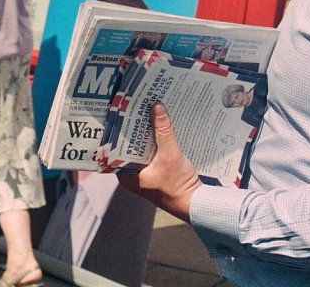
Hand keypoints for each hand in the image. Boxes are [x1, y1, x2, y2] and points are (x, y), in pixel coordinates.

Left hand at [117, 103, 201, 222]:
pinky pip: (149, 151)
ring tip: (145, 111)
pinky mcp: (152, 171)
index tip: (121, 111)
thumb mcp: (170, 155)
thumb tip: (157, 106)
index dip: (118, 130)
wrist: (193, 203)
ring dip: (144, 133)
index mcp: (126, 175)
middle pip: (128, 145)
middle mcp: (130, 174)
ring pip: (139, 147)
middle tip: (134, 106)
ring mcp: (141, 173)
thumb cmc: (178, 185)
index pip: (116, 148)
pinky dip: (153, 140)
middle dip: (133, 128)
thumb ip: (164, 130)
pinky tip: (157, 126)